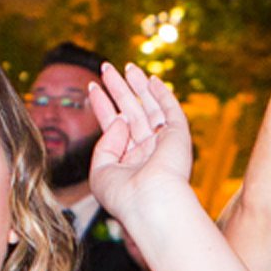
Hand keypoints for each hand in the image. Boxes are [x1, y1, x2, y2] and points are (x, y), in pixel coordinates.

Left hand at [86, 62, 194, 218]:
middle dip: (118, 89)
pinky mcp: (177, 136)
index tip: (92, 88)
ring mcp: (162, 143)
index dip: (103, 106)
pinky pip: (171, 110)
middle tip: (106, 68)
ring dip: (137, 86)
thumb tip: (119, 120)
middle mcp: (146, 151)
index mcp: (128, 161)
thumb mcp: (100, 170)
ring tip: (125, 67)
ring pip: (149, 108)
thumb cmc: (123, 195)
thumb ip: (105, 143)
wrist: (150, 203)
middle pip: (130, 112)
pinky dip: (162, 94)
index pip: (113, 126)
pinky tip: (151, 80)